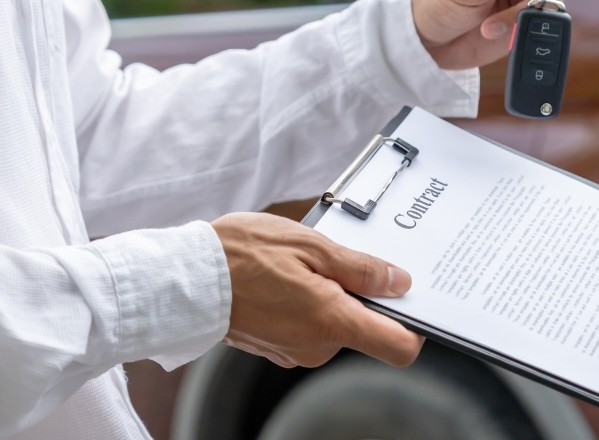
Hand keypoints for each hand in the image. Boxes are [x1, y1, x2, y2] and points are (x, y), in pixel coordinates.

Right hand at [212, 212, 422, 367]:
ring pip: (334, 324)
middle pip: (364, 328)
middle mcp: (316, 347)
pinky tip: (285, 278)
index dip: (414, 326)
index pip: (398, 347)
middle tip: (334, 259)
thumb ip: (360, 267)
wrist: (184, 279)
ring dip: (328, 295)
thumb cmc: (240, 256)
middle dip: (358, 294)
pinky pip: (308, 327)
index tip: (411, 302)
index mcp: (332, 322)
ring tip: (300, 264)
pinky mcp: (277, 348)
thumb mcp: (311, 245)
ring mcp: (295, 352)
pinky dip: (306, 304)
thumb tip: (398, 281)